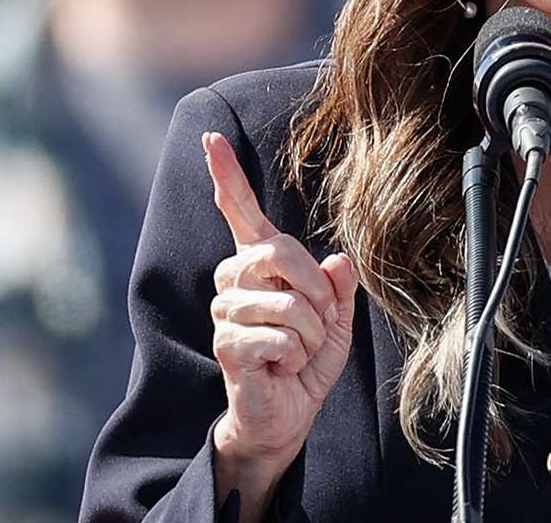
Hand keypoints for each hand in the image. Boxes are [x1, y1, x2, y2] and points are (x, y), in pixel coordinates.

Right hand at [204, 131, 357, 492]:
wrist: (288, 412)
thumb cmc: (307, 360)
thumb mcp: (337, 318)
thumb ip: (340, 287)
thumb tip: (338, 259)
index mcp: (259, 264)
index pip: (240, 211)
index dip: (226, 175)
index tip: (211, 138)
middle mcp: (234, 280)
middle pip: (279, 251)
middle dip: (316, 291)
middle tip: (318, 321)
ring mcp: (225, 311)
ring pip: (287, 303)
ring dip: (311, 333)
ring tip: (298, 350)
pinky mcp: (227, 344)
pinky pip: (281, 338)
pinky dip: (297, 356)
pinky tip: (282, 367)